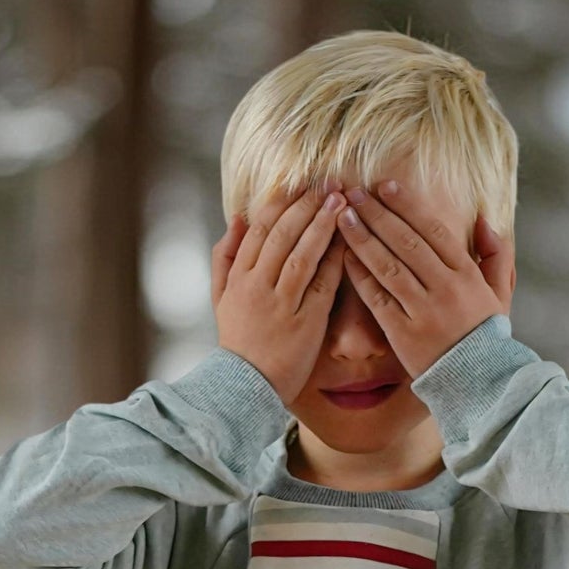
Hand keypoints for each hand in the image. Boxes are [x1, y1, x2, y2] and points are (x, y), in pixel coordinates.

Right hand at [212, 181, 346, 403]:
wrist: (244, 386)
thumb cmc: (237, 341)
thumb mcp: (220, 297)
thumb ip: (225, 256)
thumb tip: (238, 217)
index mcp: (239, 277)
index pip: (260, 228)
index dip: (282, 202)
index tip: (300, 182)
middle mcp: (257, 286)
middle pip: (282, 234)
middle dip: (306, 205)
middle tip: (328, 183)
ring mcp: (281, 304)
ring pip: (302, 254)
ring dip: (322, 225)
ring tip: (341, 201)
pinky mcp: (304, 323)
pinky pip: (321, 284)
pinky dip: (334, 260)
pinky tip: (348, 242)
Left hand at [335, 179, 515, 378]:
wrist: (480, 382)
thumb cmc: (486, 335)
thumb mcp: (501, 293)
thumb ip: (497, 255)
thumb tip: (484, 220)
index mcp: (466, 274)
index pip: (433, 230)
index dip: (407, 206)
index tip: (386, 187)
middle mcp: (444, 288)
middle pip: (405, 242)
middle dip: (378, 214)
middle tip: (354, 193)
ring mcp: (422, 311)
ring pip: (388, 266)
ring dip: (362, 239)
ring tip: (343, 217)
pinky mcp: (402, 333)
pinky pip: (376, 298)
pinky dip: (359, 276)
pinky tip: (344, 256)